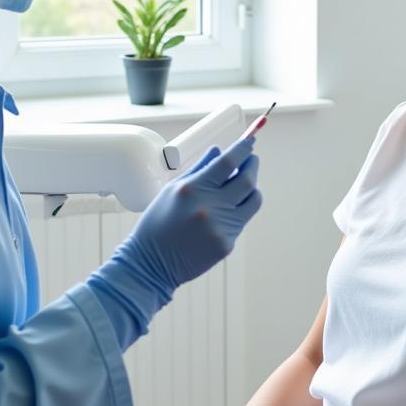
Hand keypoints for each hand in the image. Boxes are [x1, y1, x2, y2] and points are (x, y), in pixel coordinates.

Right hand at [120, 136, 261, 292]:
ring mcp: (220, 227)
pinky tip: (226, 211)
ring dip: (252, 188)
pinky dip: (238, 211)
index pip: (228, 162)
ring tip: (243, 184)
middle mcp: (209, 207)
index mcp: (192, 189)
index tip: (249, 142)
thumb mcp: (172, 190)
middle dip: (253, 165)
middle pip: (247, 180)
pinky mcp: (226, 244)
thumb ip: (199, 169)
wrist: (152, 263)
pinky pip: (242, 221)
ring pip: (253, 200)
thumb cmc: (158, 224)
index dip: (243, 149)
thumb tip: (219, 151)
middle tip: (252, 159)